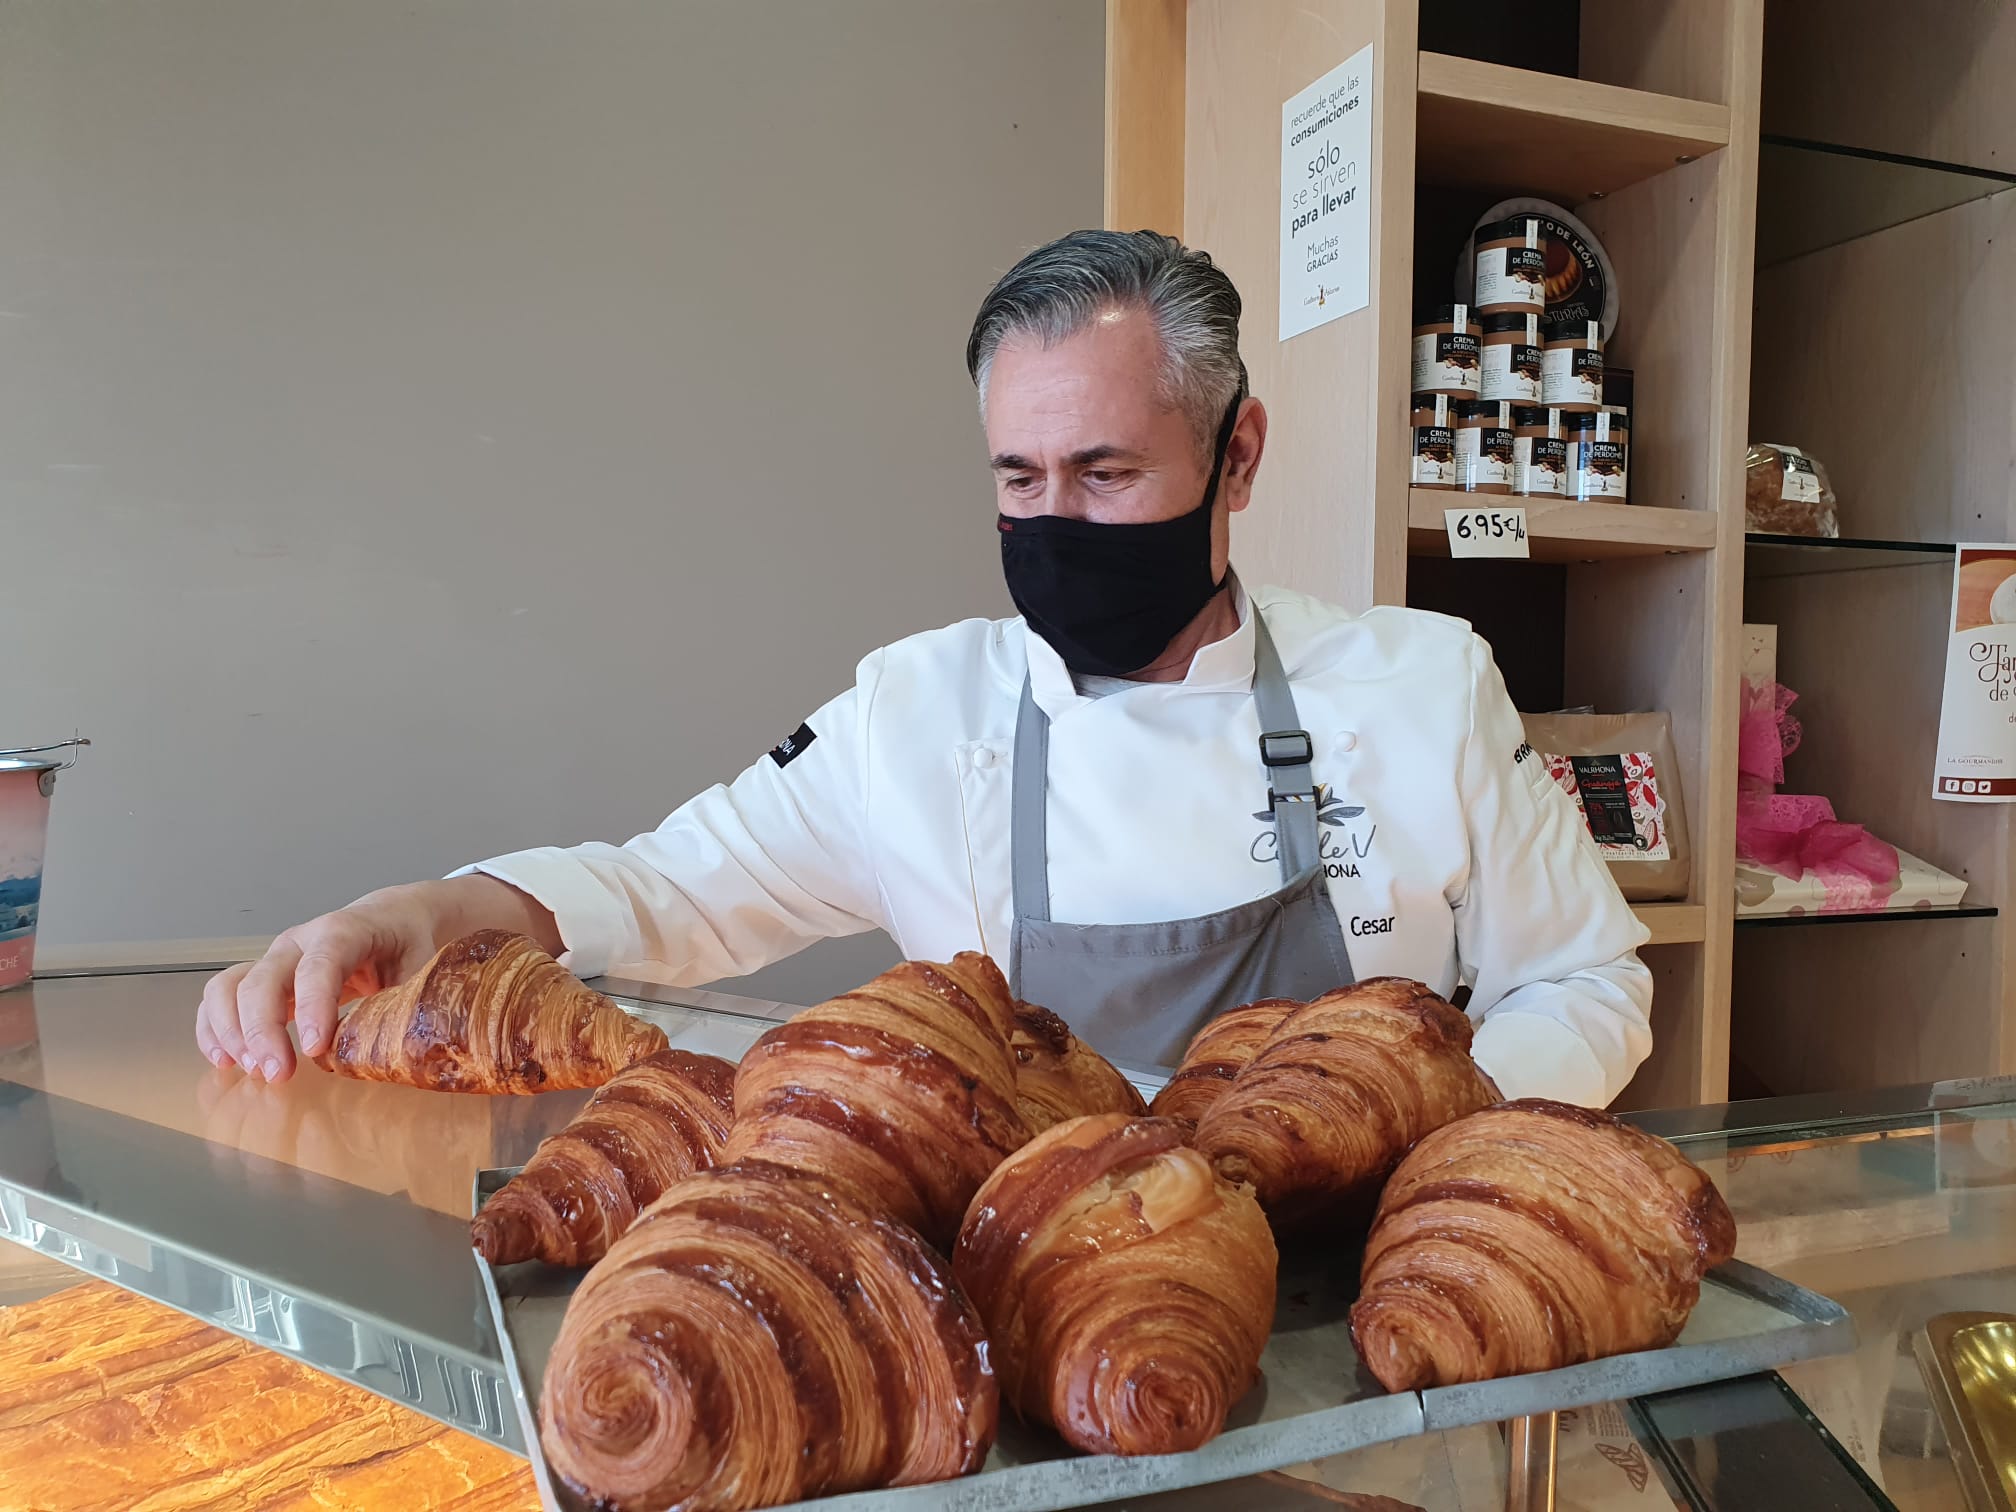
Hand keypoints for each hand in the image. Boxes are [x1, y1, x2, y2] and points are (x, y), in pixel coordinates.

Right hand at [195, 875, 558, 1083]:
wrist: (396, 918)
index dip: (314, 1005)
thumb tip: (400, 1050)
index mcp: (345, 931)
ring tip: (251, 1070)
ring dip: (232, 1030)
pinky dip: (214, 1028)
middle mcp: (300, 941)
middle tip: (278, 1074)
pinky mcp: (262, 978)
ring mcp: (276, 958)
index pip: (321, 964)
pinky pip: (221, 997)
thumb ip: (409, 1001)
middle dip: (264, 1029)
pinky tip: (224, 1060)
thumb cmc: (410, 943)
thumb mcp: (422, 966)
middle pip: (264, 979)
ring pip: (231, 985)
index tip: (316, 1047)